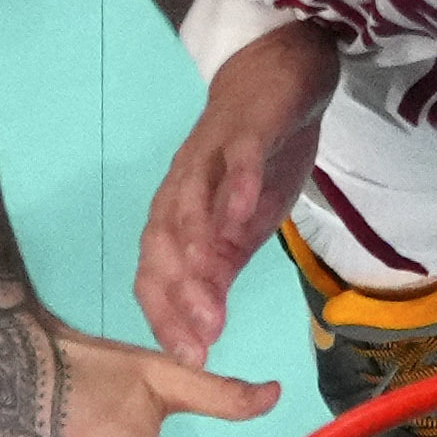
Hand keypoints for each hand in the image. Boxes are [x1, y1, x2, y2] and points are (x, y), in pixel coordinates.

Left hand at [138, 20, 340, 368]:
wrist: (279, 78)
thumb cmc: (257, 157)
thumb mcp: (242, 225)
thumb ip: (221, 267)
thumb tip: (206, 326)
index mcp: (179, 215)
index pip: (157, 271)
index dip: (167, 315)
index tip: (191, 358)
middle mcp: (182, 188)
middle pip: (164, 245)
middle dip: (178, 295)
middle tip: (202, 340)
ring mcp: (211, 157)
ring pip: (191, 206)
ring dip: (198, 251)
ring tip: (213, 295)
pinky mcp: (246, 130)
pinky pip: (239, 161)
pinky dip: (238, 188)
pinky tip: (246, 215)